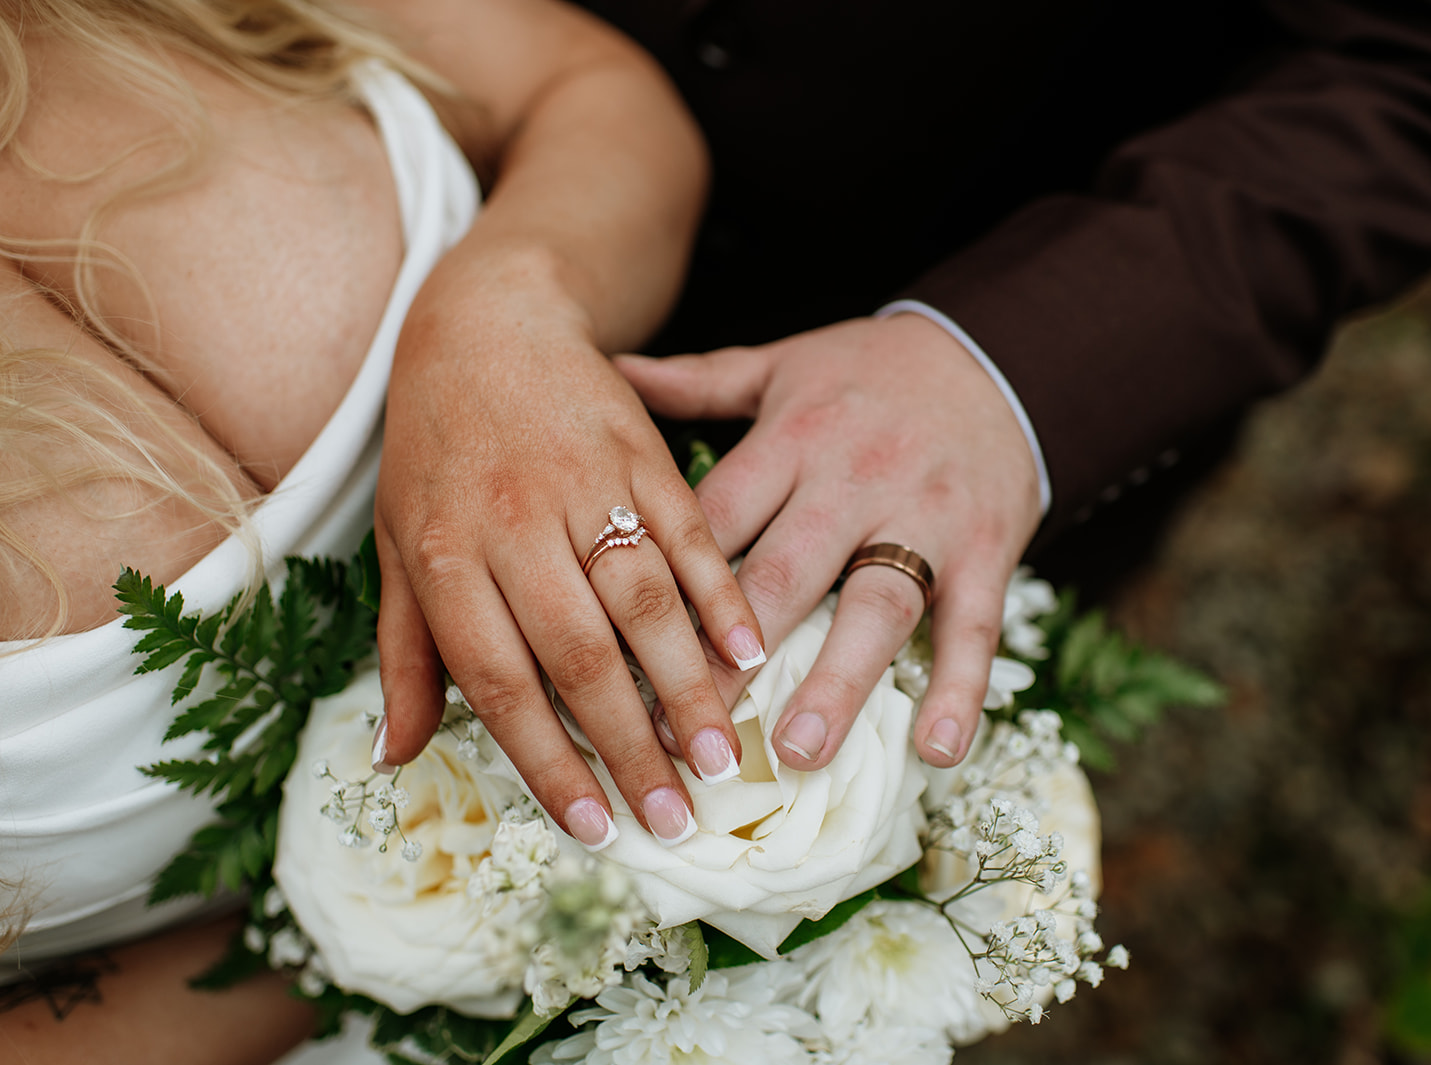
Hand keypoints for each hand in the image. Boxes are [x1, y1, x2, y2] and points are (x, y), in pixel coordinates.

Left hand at [374, 255, 763, 849]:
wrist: (486, 323)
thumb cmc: (434, 451)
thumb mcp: (399, 546)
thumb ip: (405, 653)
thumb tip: (394, 756)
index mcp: (447, 555)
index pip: (501, 681)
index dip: (549, 761)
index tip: (592, 824)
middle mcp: (515, 523)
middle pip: (581, 652)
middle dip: (631, 744)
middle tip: (674, 816)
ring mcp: (585, 484)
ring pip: (644, 600)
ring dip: (687, 685)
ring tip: (720, 755)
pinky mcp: (642, 452)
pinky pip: (690, 533)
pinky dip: (723, 596)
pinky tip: (751, 652)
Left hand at [613, 313, 1041, 769]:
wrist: (997, 356)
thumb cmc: (871, 373)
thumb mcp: (782, 365)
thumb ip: (698, 381)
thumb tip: (610, 369)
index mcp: (793, 439)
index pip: (717, 519)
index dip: (667, 588)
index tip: (622, 658)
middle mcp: (854, 482)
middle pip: (787, 572)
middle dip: (737, 655)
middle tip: (693, 730)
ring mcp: (926, 522)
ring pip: (878, 607)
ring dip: (838, 682)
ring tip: (799, 751)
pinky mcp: (987, 554)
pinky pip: (976, 629)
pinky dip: (960, 690)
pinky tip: (936, 751)